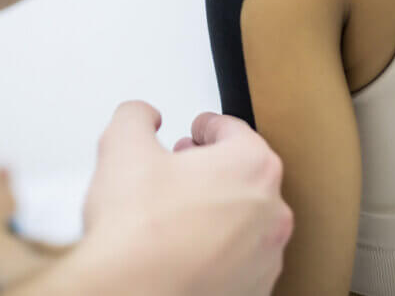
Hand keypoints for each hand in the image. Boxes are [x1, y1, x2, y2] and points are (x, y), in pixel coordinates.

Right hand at [79, 102, 292, 295]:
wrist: (131, 294)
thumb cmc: (137, 231)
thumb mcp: (123, 146)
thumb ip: (137, 116)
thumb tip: (143, 117)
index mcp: (253, 166)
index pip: (233, 130)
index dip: (207, 127)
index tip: (197, 131)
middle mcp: (272, 211)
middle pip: (246, 173)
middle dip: (213, 167)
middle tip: (182, 169)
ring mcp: (267, 255)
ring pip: (245, 219)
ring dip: (218, 210)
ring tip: (178, 213)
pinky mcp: (254, 289)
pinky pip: (240, 259)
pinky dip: (219, 250)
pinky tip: (185, 249)